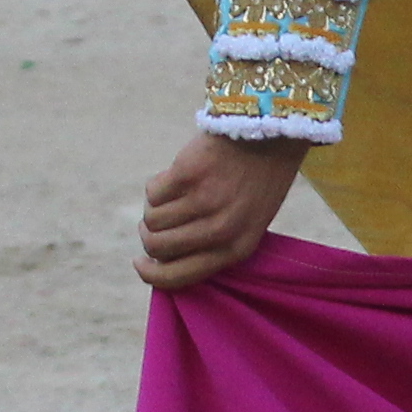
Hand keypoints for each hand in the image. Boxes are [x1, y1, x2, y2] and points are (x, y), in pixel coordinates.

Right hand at [139, 130, 306, 288]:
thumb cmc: (256, 182)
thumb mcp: (247, 225)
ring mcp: (203, 201)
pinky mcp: (187, 174)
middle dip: (149, 235)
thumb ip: (212, 246)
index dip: (151, 274)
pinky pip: (153, 192)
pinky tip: (178, 175)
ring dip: (154, 208)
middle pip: (157, 247)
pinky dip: (159, 185)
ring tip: (173, 194)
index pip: (179, 277)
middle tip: (154, 221)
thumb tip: (161, 260)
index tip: (140, 263)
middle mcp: (220, 230)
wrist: (271, 133)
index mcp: (236, 249)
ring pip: (151, 219)